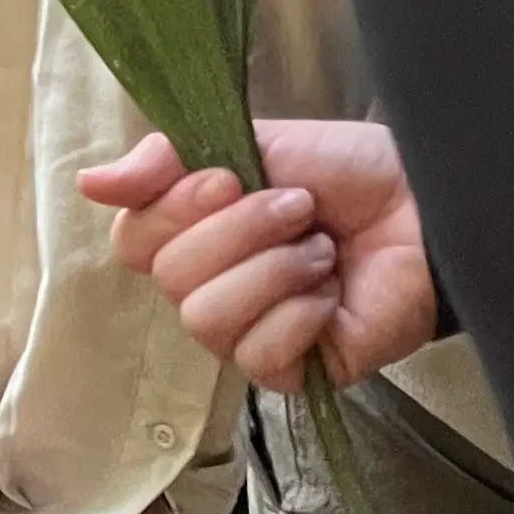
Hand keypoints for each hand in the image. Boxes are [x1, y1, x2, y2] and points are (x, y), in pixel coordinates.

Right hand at [81, 121, 434, 393]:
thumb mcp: (248, 141)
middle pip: (171, 279)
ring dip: (272, 272)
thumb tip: (88, 182)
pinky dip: (299, 314)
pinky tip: (330, 293)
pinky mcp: (292, 371)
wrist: (425, 206)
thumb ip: (165, 160)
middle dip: (241, 232)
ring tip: (319, 251)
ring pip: (207, 319)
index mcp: (190, 233)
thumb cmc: (345, 173)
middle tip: (297, 208)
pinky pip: (259, 355)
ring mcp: (248, 333)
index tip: (227, 176)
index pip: (132, 241)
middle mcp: (209, 287)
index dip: (174, 210)